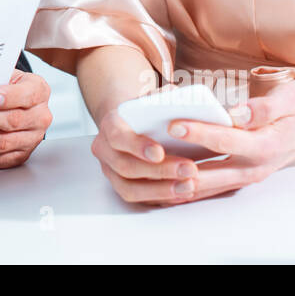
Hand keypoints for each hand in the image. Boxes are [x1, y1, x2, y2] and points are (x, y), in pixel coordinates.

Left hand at [0, 70, 51, 167]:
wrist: (14, 105)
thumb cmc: (5, 87)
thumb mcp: (3, 75)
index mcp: (37, 91)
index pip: (27, 94)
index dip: (9, 96)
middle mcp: (38, 117)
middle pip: (11, 120)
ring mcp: (30, 140)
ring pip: (1, 143)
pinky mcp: (17, 157)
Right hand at [91, 107, 205, 206]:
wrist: (129, 125)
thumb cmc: (143, 113)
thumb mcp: (151, 99)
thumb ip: (162, 97)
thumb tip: (178, 96)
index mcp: (110, 125)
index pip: (118, 136)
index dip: (137, 146)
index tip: (160, 152)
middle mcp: (105, 150)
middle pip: (126, 166)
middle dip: (159, 171)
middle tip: (189, 169)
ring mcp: (110, 171)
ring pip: (129, 188)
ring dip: (161, 190)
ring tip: (189, 186)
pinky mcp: (120, 186)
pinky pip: (138, 199)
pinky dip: (160, 199)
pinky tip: (181, 194)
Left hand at [156, 80, 294, 203]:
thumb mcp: (291, 98)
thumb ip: (265, 107)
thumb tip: (238, 113)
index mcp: (266, 144)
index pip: (226, 140)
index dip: (199, 132)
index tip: (174, 124)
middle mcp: (256, 166)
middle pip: (211, 170)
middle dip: (179, 164)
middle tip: (151, 154)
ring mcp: (249, 176)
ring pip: (209, 185)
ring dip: (181, 182)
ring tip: (150, 175)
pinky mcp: (242, 178)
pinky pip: (213, 187)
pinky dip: (191, 187)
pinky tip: (166, 183)